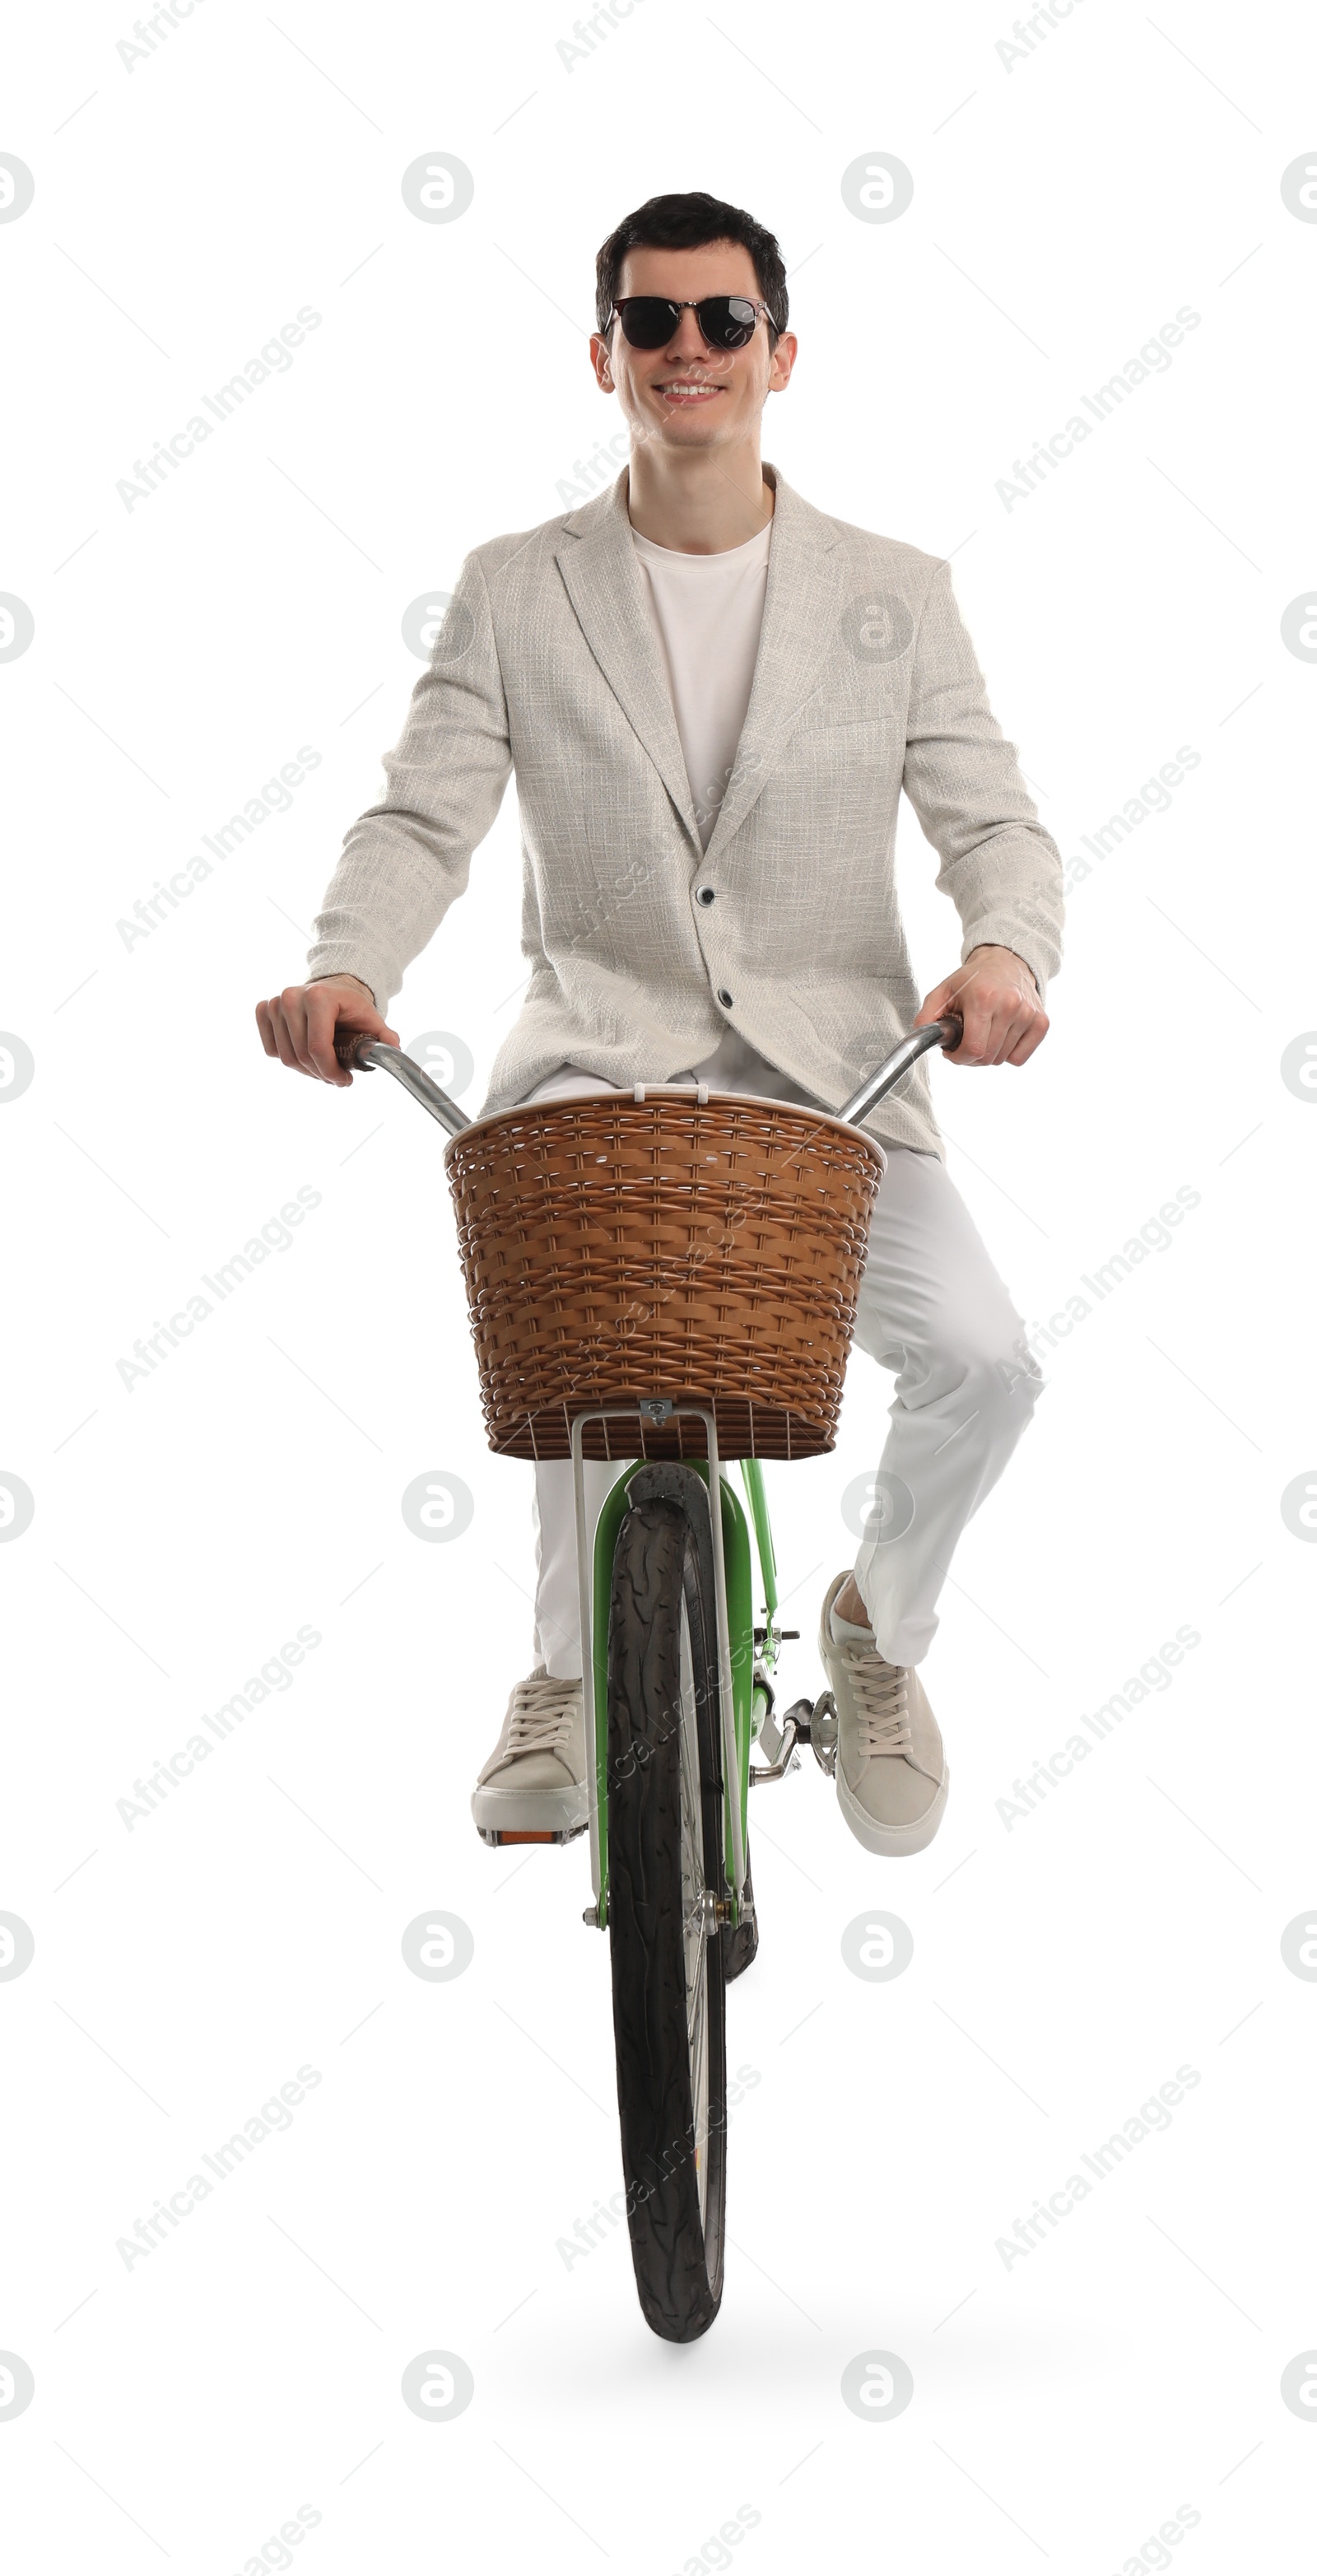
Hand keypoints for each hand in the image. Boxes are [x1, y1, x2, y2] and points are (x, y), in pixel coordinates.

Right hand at [255, 973, 398, 1088]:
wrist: (333, 987)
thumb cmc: (352, 1006)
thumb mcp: (372, 1019)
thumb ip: (384, 1038)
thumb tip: (395, 1051)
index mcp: (318, 997)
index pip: (317, 1048)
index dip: (331, 1072)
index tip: (345, 1081)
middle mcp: (291, 997)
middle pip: (301, 1056)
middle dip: (321, 1074)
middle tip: (337, 1078)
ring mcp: (274, 1003)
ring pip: (286, 1057)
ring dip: (307, 1070)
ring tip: (324, 1068)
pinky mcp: (264, 1011)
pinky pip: (272, 1050)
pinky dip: (290, 1059)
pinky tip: (306, 1055)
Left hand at [915, 945, 1048, 1066]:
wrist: (1007, 962)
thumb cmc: (974, 979)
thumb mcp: (944, 991)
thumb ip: (927, 1015)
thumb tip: (920, 1037)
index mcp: (983, 998)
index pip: (973, 1049)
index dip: (959, 1058)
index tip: (953, 1052)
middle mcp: (1010, 1005)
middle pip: (987, 1057)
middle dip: (971, 1057)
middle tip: (966, 1041)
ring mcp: (1028, 1014)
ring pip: (1002, 1059)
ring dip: (988, 1054)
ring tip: (983, 1034)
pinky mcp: (1042, 1022)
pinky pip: (1020, 1058)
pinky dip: (1008, 1054)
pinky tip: (1001, 1036)